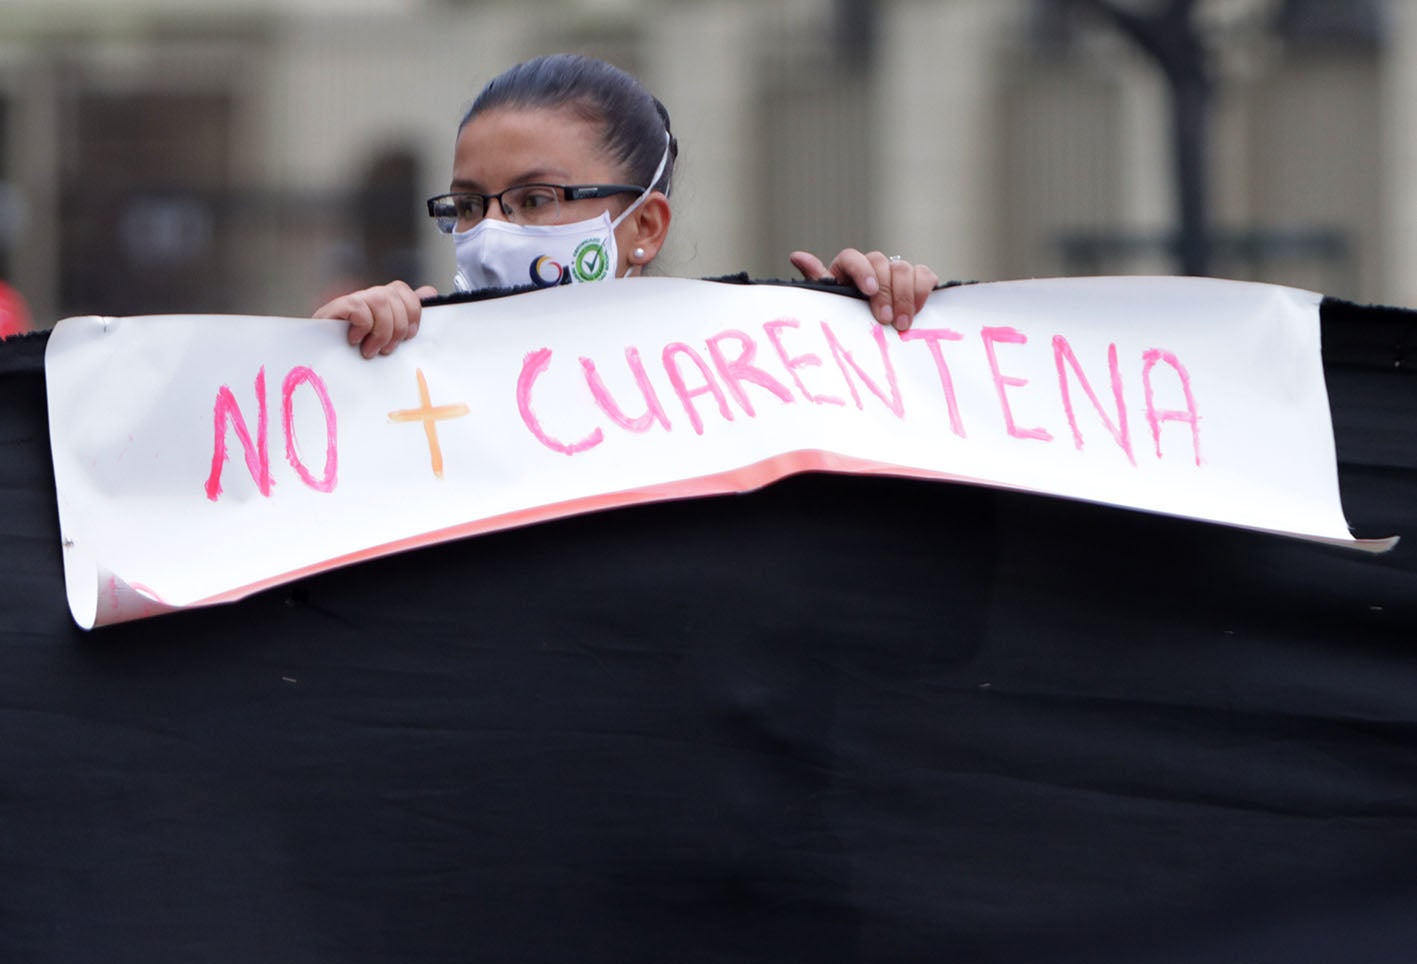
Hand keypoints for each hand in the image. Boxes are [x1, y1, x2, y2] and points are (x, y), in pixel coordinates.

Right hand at [313, 281, 437, 358]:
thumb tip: (429, 292)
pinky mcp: (338, 306)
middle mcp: (369, 296)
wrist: (319, 356)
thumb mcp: (385, 335)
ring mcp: (353, 300)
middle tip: (387, 349)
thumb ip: (406, 314)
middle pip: (395, 296)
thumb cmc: (354, 349)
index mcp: (383, 302)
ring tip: (371, 349)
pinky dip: (362, 326)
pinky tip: (355, 339)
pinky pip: (359, 307)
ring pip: (380, 301)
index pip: (405, 292)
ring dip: (381, 330)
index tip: (408, 336)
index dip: (413, 313)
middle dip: (397, 327)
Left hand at [790, 248, 938, 331]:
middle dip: (886, 292)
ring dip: (905, 297)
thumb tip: (796, 256)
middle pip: (882, 263)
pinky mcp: (917, 278)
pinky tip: (917, 311)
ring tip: (902, 324)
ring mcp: (896, 270)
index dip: (862, 270)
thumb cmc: (846, 314)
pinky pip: (924, 275)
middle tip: (887, 321)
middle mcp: (873, 264)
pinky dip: (922, 291)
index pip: (853, 257)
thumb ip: (817, 280)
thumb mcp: (830, 301)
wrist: (872, 328)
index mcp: (847, 268)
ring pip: (904, 268)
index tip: (869, 291)